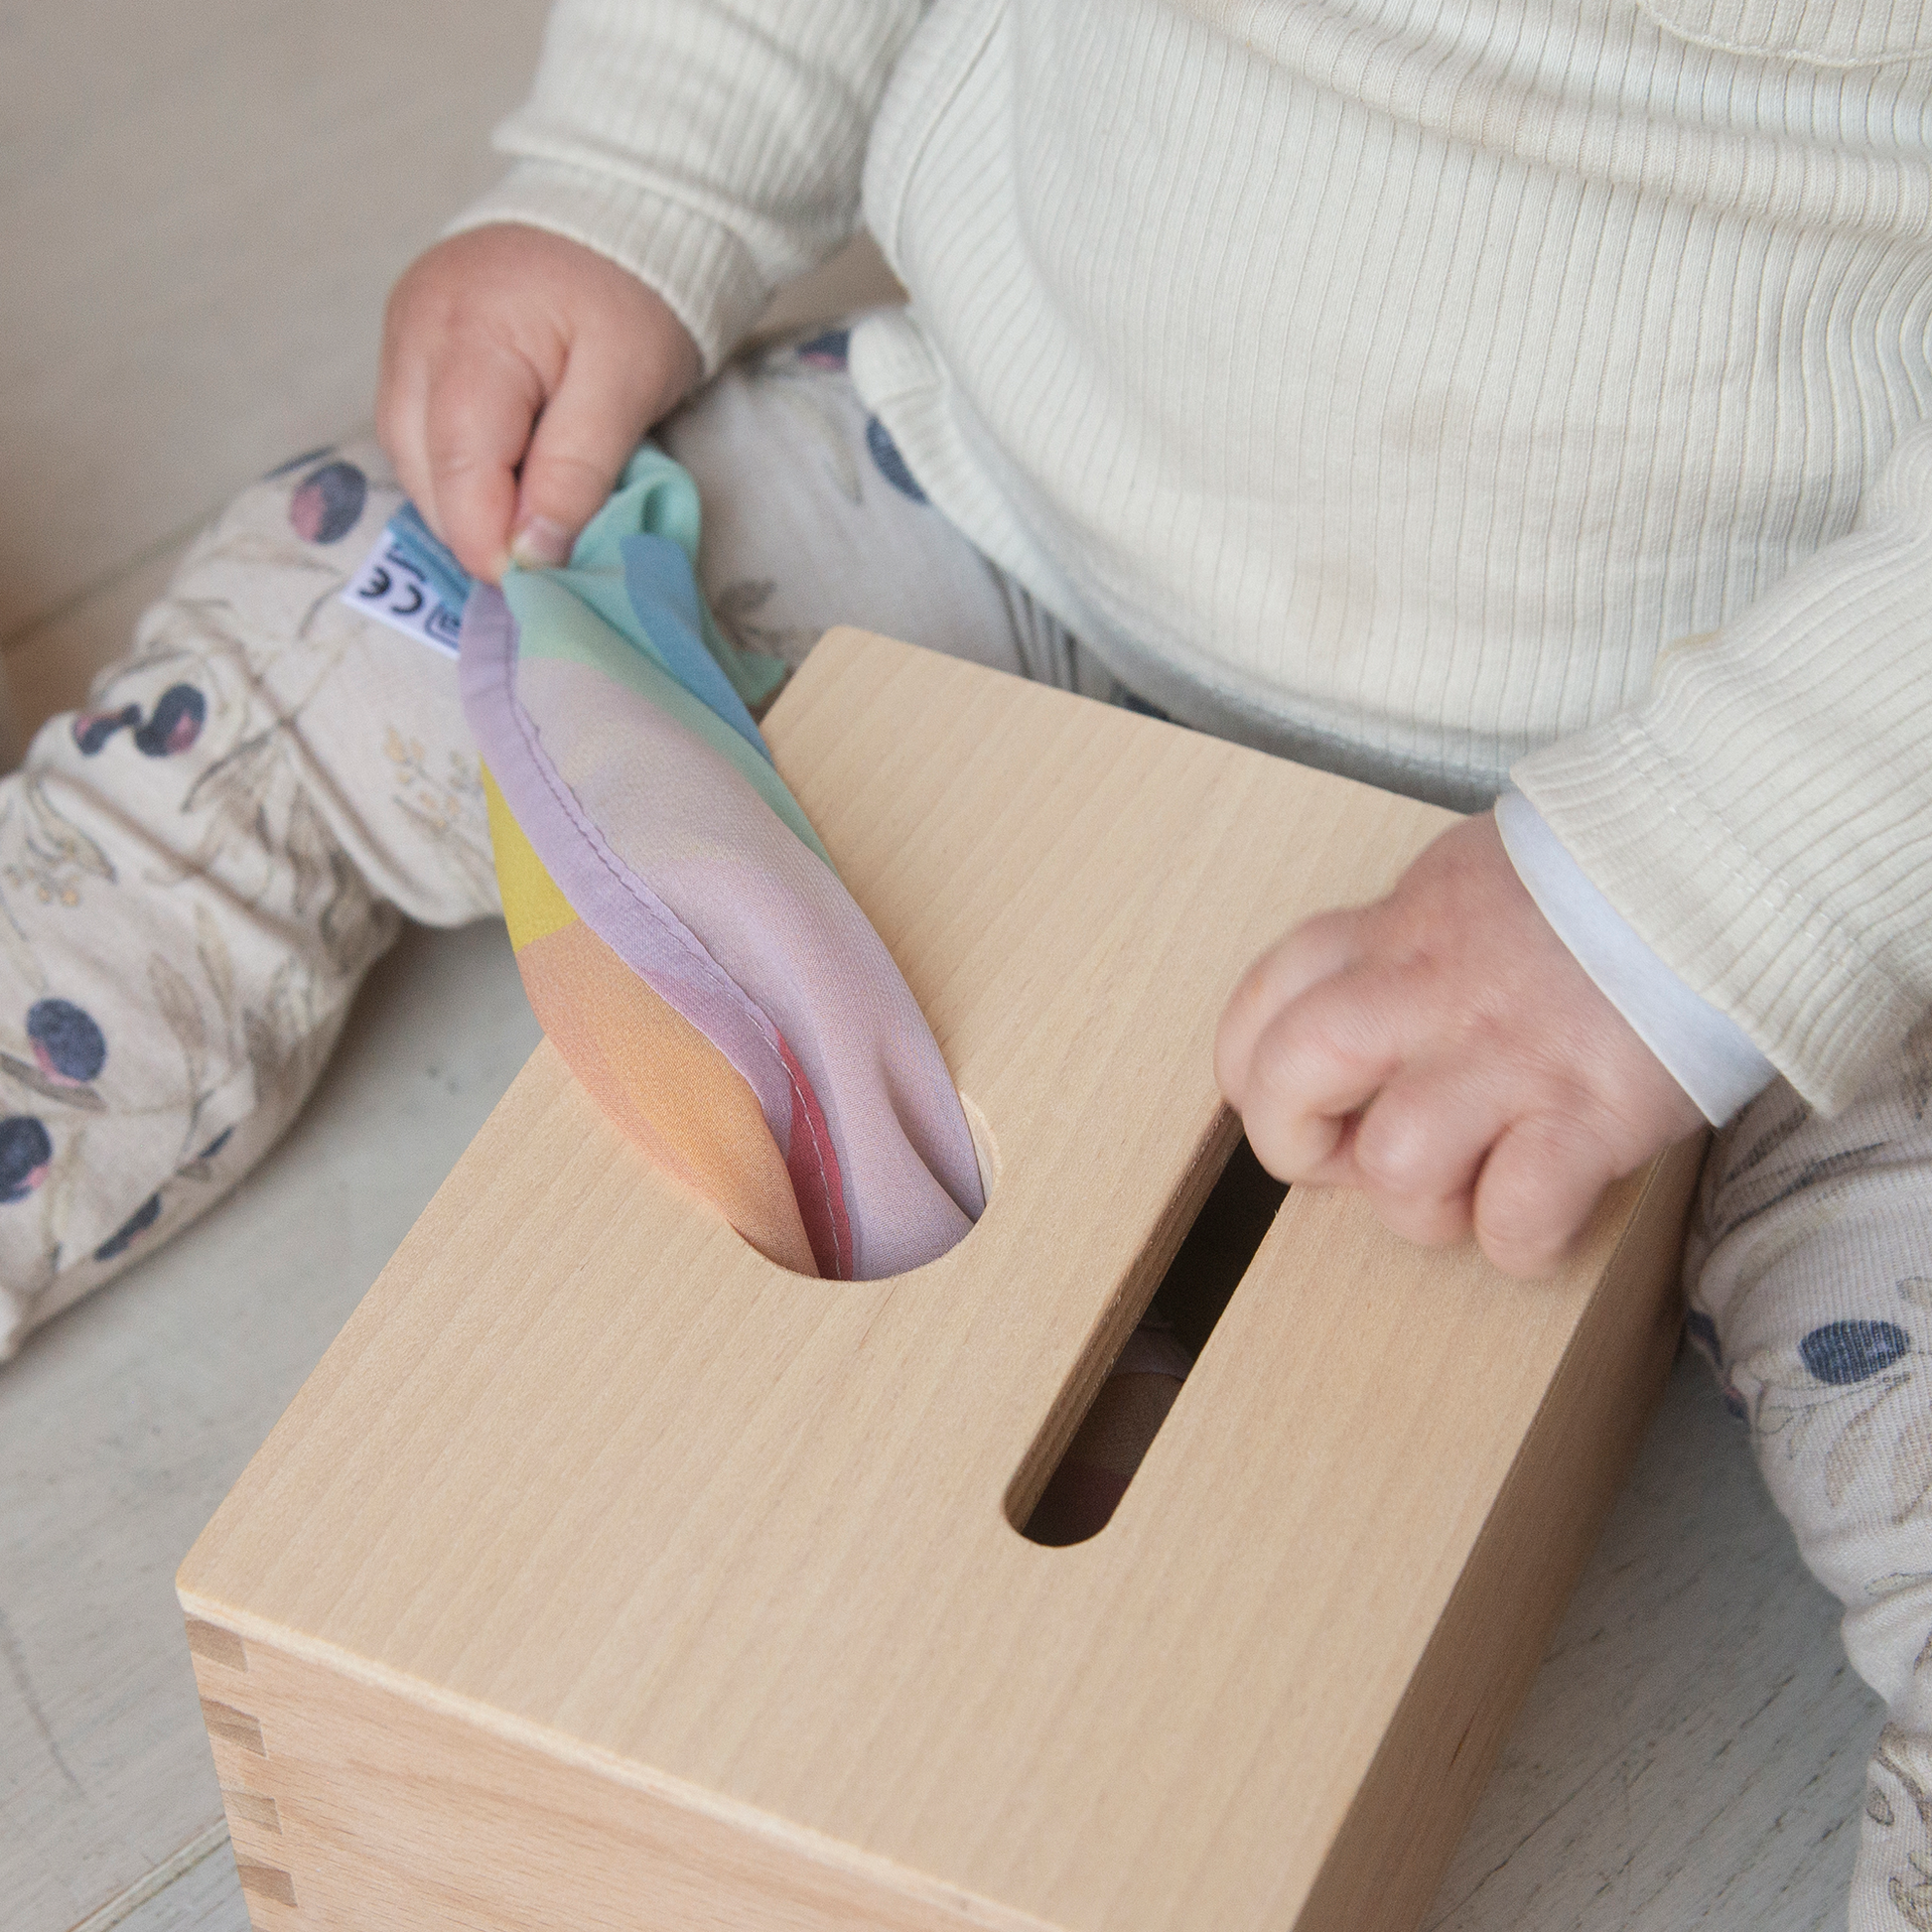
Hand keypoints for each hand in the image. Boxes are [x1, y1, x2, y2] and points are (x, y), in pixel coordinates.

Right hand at [377, 225, 701, 581]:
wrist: (623, 207)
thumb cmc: (635, 293)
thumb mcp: (626, 383)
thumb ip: (576, 468)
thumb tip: (534, 550)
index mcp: (470, 334)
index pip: (458, 466)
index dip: (489, 540)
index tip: (534, 584)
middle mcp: (415, 330)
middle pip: (422, 466)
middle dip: (474, 526)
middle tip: (540, 560)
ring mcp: (404, 331)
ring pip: (410, 453)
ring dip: (462, 502)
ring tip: (525, 520)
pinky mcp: (411, 338)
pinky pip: (418, 425)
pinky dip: (457, 467)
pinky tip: (504, 480)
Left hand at [1214, 811, 1702, 1277]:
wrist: (1726, 859)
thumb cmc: (1599, 878)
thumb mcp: (1467, 878)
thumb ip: (1407, 941)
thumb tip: (1366, 997)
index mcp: (1395, 929)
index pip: (1261, 1000)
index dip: (1252, 1071)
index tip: (1294, 1100)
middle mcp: (1431, 990)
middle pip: (1291, 1072)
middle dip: (1293, 1142)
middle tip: (1347, 1162)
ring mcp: (1508, 1054)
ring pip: (1395, 1162)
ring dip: (1416, 1206)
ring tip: (1464, 1189)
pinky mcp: (1592, 1112)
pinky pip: (1516, 1216)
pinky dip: (1518, 1242)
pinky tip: (1543, 1214)